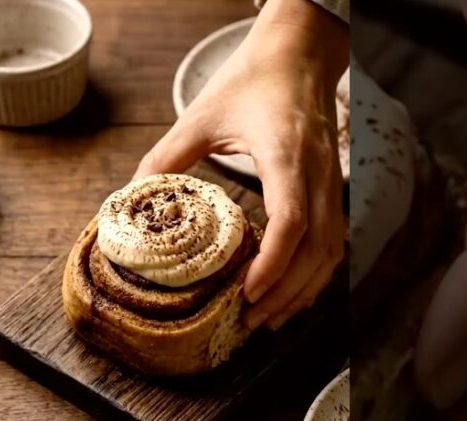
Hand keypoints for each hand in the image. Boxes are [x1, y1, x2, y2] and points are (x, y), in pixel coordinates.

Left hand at [134, 0, 347, 330]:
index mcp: (286, 155)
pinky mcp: (333, 188)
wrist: (300, 54)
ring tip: (270, 319)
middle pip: (317, 248)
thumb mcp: (198, 116)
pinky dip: (315, 274)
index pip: (292, 220)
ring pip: (332, 251)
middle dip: (287, 292)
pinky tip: (291, 293)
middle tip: (251, 321)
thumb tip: (131, 199)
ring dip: (304, 290)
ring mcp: (331, 182)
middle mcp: (318, 173)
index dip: (273, 263)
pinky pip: (335, 242)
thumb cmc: (251, 81)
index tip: (248, 293)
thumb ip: (165, 158)